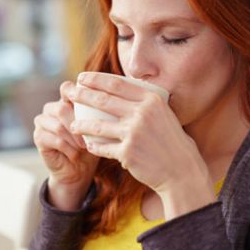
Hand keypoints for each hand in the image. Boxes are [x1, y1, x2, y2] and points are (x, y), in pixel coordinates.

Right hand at [33, 81, 99, 210]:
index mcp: (66, 101)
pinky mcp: (38, 137)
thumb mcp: (99, 128)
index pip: (66, 88)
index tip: (90, 101)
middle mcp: (51, 109)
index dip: (75, 92)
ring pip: (58, 125)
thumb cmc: (91, 146)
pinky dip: (68, 148)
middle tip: (90, 137)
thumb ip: (101, 114)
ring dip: (74, 138)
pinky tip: (75, 155)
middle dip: (78, 123)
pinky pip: (54, 139)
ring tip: (84, 147)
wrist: (77, 171)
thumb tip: (118, 103)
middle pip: (61, 108)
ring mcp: (43, 122)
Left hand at [68, 72, 215, 217]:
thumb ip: (144, 102)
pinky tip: (87, 145)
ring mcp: (134, 133)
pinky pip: (103, 147)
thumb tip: (119, 89)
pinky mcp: (127, 153)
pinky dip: (93, 146)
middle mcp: (142, 113)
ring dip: (81, 124)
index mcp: (151, 100)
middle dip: (82, 95)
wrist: (181, 171)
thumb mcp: (163, 114)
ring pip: (98, 126)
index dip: (95, 79)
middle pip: (103, 100)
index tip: (82, 78)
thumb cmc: (170, 141)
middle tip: (69, 93)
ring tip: (72, 124)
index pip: (116, 84)